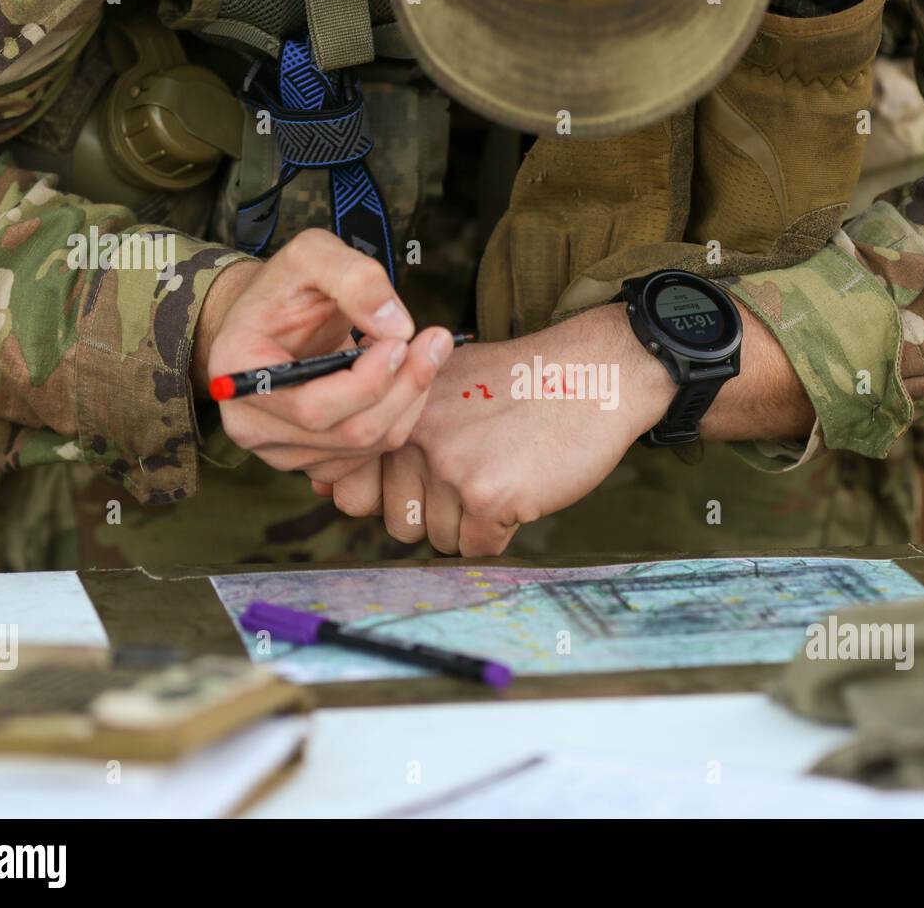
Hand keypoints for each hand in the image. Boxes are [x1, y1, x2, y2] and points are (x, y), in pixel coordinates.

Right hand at [192, 229, 453, 483]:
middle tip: (433, 343)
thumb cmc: (286, 287)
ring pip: (367, 447)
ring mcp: (279, 451)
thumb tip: (397, 326)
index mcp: (238, 372)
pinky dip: (400, 417)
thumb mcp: (312, 254)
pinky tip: (401, 380)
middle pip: (348, 432)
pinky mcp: (311, 460)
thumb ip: (354, 277)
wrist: (269, 319)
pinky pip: (371, 456)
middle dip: (404, 388)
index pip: (312, 407)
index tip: (402, 339)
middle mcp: (250, 424)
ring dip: (409, 400)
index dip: (369, 381)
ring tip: (423, 352)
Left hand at [331, 303, 676, 555]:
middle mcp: (414, 439)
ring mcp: (450, 468)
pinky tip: (524, 489)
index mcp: (398, 413)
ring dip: (472, 524)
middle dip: (437, 514)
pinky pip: (478, 549)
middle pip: (400, 523)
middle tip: (478, 475)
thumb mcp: (446, 382)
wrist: (593, 374)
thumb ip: (395, 428)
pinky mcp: (489, 497)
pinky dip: (502, 532)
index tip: (423, 483)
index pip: (354, 493)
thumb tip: (330, 488)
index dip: (390, 498)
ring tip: (506, 475)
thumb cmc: (523, 381)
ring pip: (440, 540)